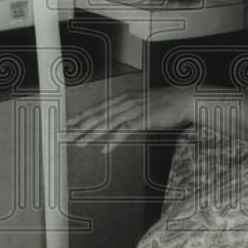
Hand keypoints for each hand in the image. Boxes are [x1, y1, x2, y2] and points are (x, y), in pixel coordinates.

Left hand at [66, 87, 190, 151]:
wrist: (183, 99)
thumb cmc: (164, 103)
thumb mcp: (140, 104)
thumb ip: (127, 111)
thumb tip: (116, 119)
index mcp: (122, 98)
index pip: (97, 108)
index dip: (81, 116)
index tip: (68, 123)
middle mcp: (124, 103)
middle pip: (97, 116)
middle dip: (79, 126)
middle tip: (64, 135)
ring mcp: (133, 111)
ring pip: (106, 124)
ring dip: (90, 135)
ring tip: (77, 143)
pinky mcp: (142, 121)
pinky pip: (124, 132)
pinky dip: (113, 141)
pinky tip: (104, 149)